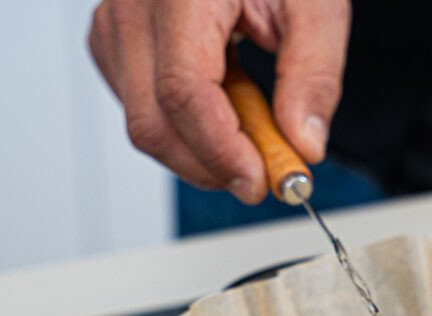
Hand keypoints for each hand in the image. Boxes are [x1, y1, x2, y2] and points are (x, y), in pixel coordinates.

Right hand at [89, 0, 349, 203]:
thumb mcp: (317, 6)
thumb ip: (314, 75)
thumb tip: (304, 146)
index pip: (183, 91)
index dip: (222, 151)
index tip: (261, 182)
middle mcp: (132, 7)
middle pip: (153, 123)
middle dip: (212, 166)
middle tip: (268, 175)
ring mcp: (114, 25)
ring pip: (146, 123)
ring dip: (203, 150)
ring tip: (255, 122)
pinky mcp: (115, 43)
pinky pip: (143, 109)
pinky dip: (188, 129)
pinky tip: (226, 106)